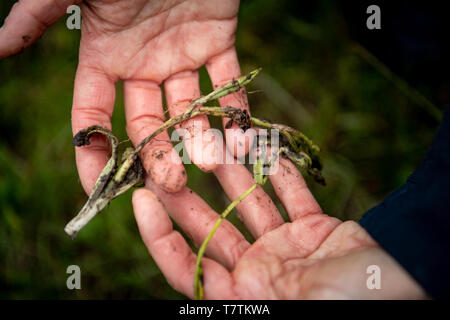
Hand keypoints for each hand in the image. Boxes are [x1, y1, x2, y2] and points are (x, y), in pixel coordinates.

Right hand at [0, 0, 249, 193]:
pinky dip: (235, 112)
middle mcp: (143, 67)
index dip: (93, 154)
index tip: (100, 188)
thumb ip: (37, 16)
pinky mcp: (217, 45)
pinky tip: (241, 142)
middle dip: (159, 157)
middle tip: (173, 185)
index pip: (92, 118)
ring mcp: (181, 58)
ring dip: (201, 140)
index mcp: (106, 59)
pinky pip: (228, 84)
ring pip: (189, 111)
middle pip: (147, 125)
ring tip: (213, 164)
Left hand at [132, 154, 425, 298]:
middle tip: (163, 158)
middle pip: (211, 227)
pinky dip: (277, 172)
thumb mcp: (293, 309)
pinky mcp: (313, 228)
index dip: (158, 235)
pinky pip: (290, 195)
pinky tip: (261, 146)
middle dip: (185, 193)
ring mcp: (285, 247)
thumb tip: (203, 294)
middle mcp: (259, 271)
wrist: (403, 291)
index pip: (188, 266)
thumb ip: (250, 298)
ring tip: (208, 141)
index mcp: (244, 296)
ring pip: (248, 203)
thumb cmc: (348, 307)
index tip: (141, 199)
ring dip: (230, 172)